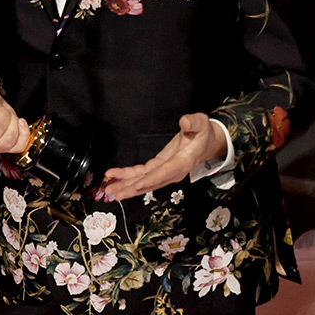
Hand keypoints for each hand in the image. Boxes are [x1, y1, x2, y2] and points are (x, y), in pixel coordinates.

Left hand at [100, 113, 228, 200]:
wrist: (206, 142)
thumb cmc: (202, 133)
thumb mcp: (201, 123)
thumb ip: (193, 123)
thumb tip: (184, 122)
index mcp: (183, 161)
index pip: (166, 172)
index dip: (151, 179)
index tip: (136, 185)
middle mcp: (172, 171)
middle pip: (150, 182)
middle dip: (131, 188)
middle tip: (113, 193)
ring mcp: (164, 171)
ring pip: (144, 181)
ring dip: (126, 185)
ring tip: (109, 189)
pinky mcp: (158, 167)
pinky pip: (142, 174)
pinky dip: (128, 175)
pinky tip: (115, 174)